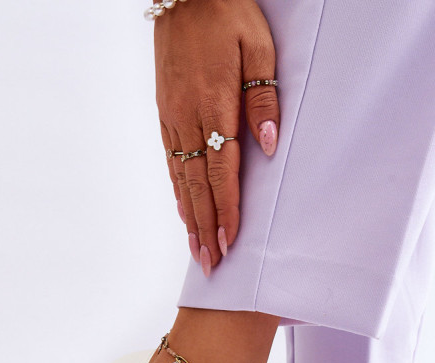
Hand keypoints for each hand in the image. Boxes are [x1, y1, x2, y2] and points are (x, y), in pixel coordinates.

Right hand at [154, 0, 278, 273]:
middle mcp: (187, 117)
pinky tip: (184, 210)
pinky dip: (177, 190)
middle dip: (206, 228)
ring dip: (190, 217)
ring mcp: (172, 116)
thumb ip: (263, 98)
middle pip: (197, 186)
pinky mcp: (165, 111)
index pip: (221, 172)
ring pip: (180, 178)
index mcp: (214, 104)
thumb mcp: (259, 47)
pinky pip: (171, 159)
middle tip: (210, 265)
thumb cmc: (228, 14)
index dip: (227, 211)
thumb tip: (268, 146)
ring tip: (197, 249)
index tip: (230, 243)